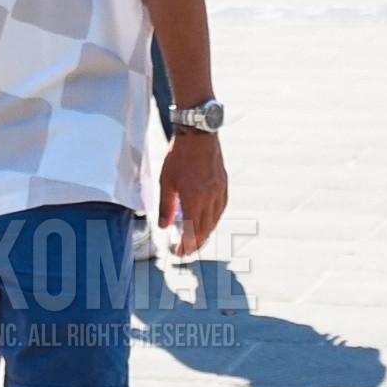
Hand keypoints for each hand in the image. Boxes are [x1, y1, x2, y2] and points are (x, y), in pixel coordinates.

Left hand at [159, 131, 226, 256]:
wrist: (198, 134)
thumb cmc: (179, 156)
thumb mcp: (166, 181)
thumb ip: (166, 206)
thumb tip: (163, 226)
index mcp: (194, 199)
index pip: (191, 232)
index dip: (185, 245)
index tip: (178, 251)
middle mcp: (210, 199)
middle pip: (204, 230)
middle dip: (194, 243)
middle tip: (184, 249)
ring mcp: (219, 192)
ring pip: (214, 221)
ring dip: (204, 233)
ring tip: (194, 238)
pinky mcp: (224, 185)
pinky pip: (221, 209)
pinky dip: (213, 219)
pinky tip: (207, 220)